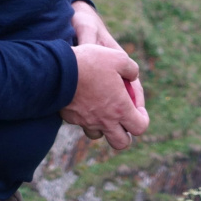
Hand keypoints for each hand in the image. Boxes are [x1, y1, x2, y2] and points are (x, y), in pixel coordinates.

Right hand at [69, 2, 146, 141]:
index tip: (137, 108)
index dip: (142, 119)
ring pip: (98, 135)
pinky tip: (83, 101)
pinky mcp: (71, 118)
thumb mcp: (118, 58)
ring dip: (103, 127)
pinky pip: (81, 123)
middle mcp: (104, 120)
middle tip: (122, 118)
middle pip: (121, 142)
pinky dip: (84, 117)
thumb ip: (131, 69)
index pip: (140, 128)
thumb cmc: (90, 63)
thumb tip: (132, 76)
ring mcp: (86, 121)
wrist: (58, 70)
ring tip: (101, 110)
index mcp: (120, 108)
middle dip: (125, 134)